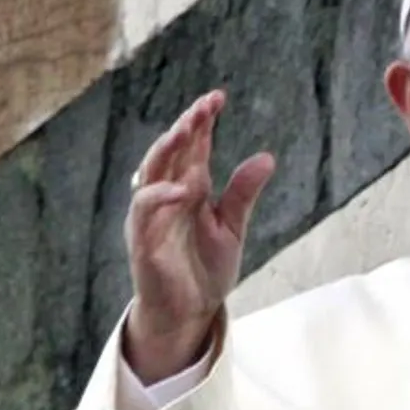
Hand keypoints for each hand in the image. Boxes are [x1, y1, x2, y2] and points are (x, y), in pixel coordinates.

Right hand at [122, 90, 274, 382]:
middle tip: (205, 105)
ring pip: (151, 171)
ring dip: (168, 148)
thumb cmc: (205, 269)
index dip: (202, 121)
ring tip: (189, 128)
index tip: (218, 97)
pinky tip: (184, 187)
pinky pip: (144, 210)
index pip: (192, 147)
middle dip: (186, 125)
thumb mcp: (233, 227)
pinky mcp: (143, 240)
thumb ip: (243, 193)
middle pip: (170, 151)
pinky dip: (161, 196)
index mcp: (189, 189)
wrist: (189, 313)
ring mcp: (152, 216)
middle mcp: (167, 196)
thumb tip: (266, 157)